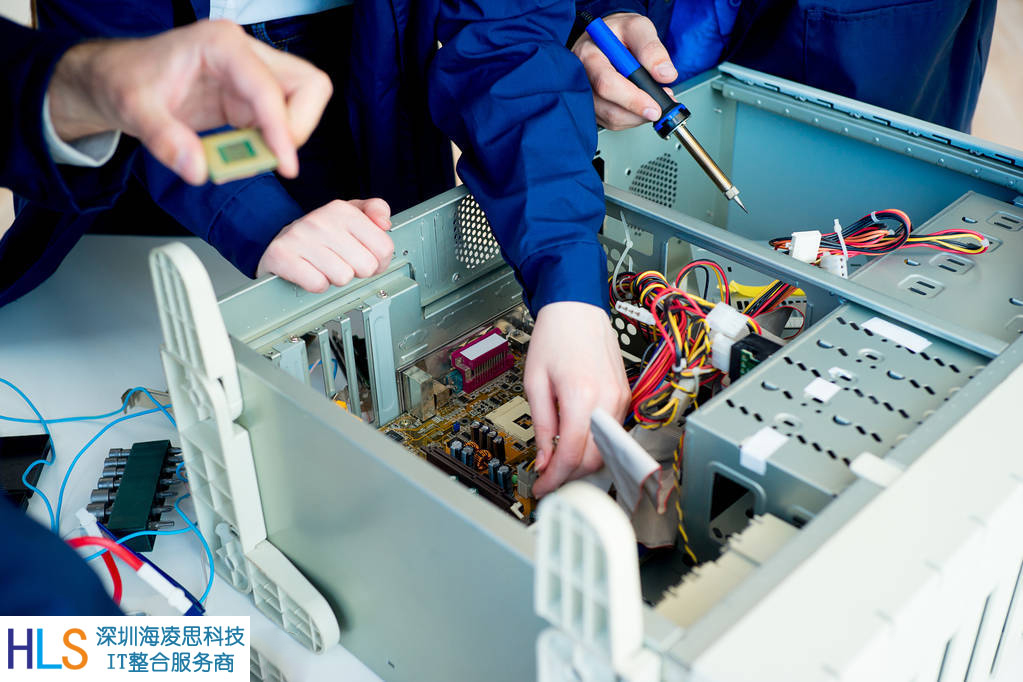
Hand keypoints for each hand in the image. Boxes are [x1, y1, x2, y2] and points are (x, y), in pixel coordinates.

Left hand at [46, 20, 331, 183]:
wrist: (116, 80)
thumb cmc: (124, 82)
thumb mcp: (134, 110)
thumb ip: (166, 140)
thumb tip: (199, 170)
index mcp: (221, 45)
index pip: (270, 88)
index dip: (283, 128)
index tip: (285, 166)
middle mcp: (245, 54)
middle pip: (308, 85)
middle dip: (297, 126)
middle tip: (271, 156)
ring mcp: (252, 75)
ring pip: (304, 101)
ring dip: (287, 137)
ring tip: (248, 156)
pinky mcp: (251, 98)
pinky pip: (282, 122)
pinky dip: (271, 144)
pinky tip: (239, 153)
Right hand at [256, 198, 393, 291]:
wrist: (280, 239)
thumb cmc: (321, 232)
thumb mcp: (351, 213)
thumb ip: (375, 210)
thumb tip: (385, 222)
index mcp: (343, 210)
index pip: (384, 247)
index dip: (379, 260)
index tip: (366, 257)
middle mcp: (321, 221)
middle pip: (366, 266)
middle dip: (357, 270)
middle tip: (343, 262)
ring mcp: (300, 238)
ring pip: (343, 277)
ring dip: (336, 278)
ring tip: (325, 266)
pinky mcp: (282, 256)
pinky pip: (317, 284)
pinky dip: (316, 284)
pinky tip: (311, 272)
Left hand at [525, 302, 629, 496]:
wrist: (578, 310)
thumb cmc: (555, 337)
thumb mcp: (535, 383)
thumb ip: (541, 425)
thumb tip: (545, 460)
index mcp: (582, 396)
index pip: (572, 455)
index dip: (555, 479)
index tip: (542, 487)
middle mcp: (607, 400)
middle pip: (595, 459)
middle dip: (571, 475)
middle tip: (549, 477)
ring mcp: (621, 399)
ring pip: (607, 449)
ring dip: (583, 461)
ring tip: (560, 458)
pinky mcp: (625, 396)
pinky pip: (612, 432)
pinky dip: (595, 443)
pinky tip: (576, 439)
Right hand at [572, 12, 676, 129]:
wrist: (608, 38)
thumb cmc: (619, 32)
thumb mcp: (638, 28)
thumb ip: (652, 48)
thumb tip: (665, 74)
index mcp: (588, 55)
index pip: (607, 84)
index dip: (632, 99)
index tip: (654, 107)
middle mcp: (582, 78)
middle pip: (608, 108)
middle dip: (638, 112)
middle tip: (660, 107)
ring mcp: (585, 96)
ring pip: (612, 119)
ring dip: (638, 116)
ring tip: (654, 100)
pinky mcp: (593, 108)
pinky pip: (612, 122)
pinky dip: (632, 118)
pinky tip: (641, 104)